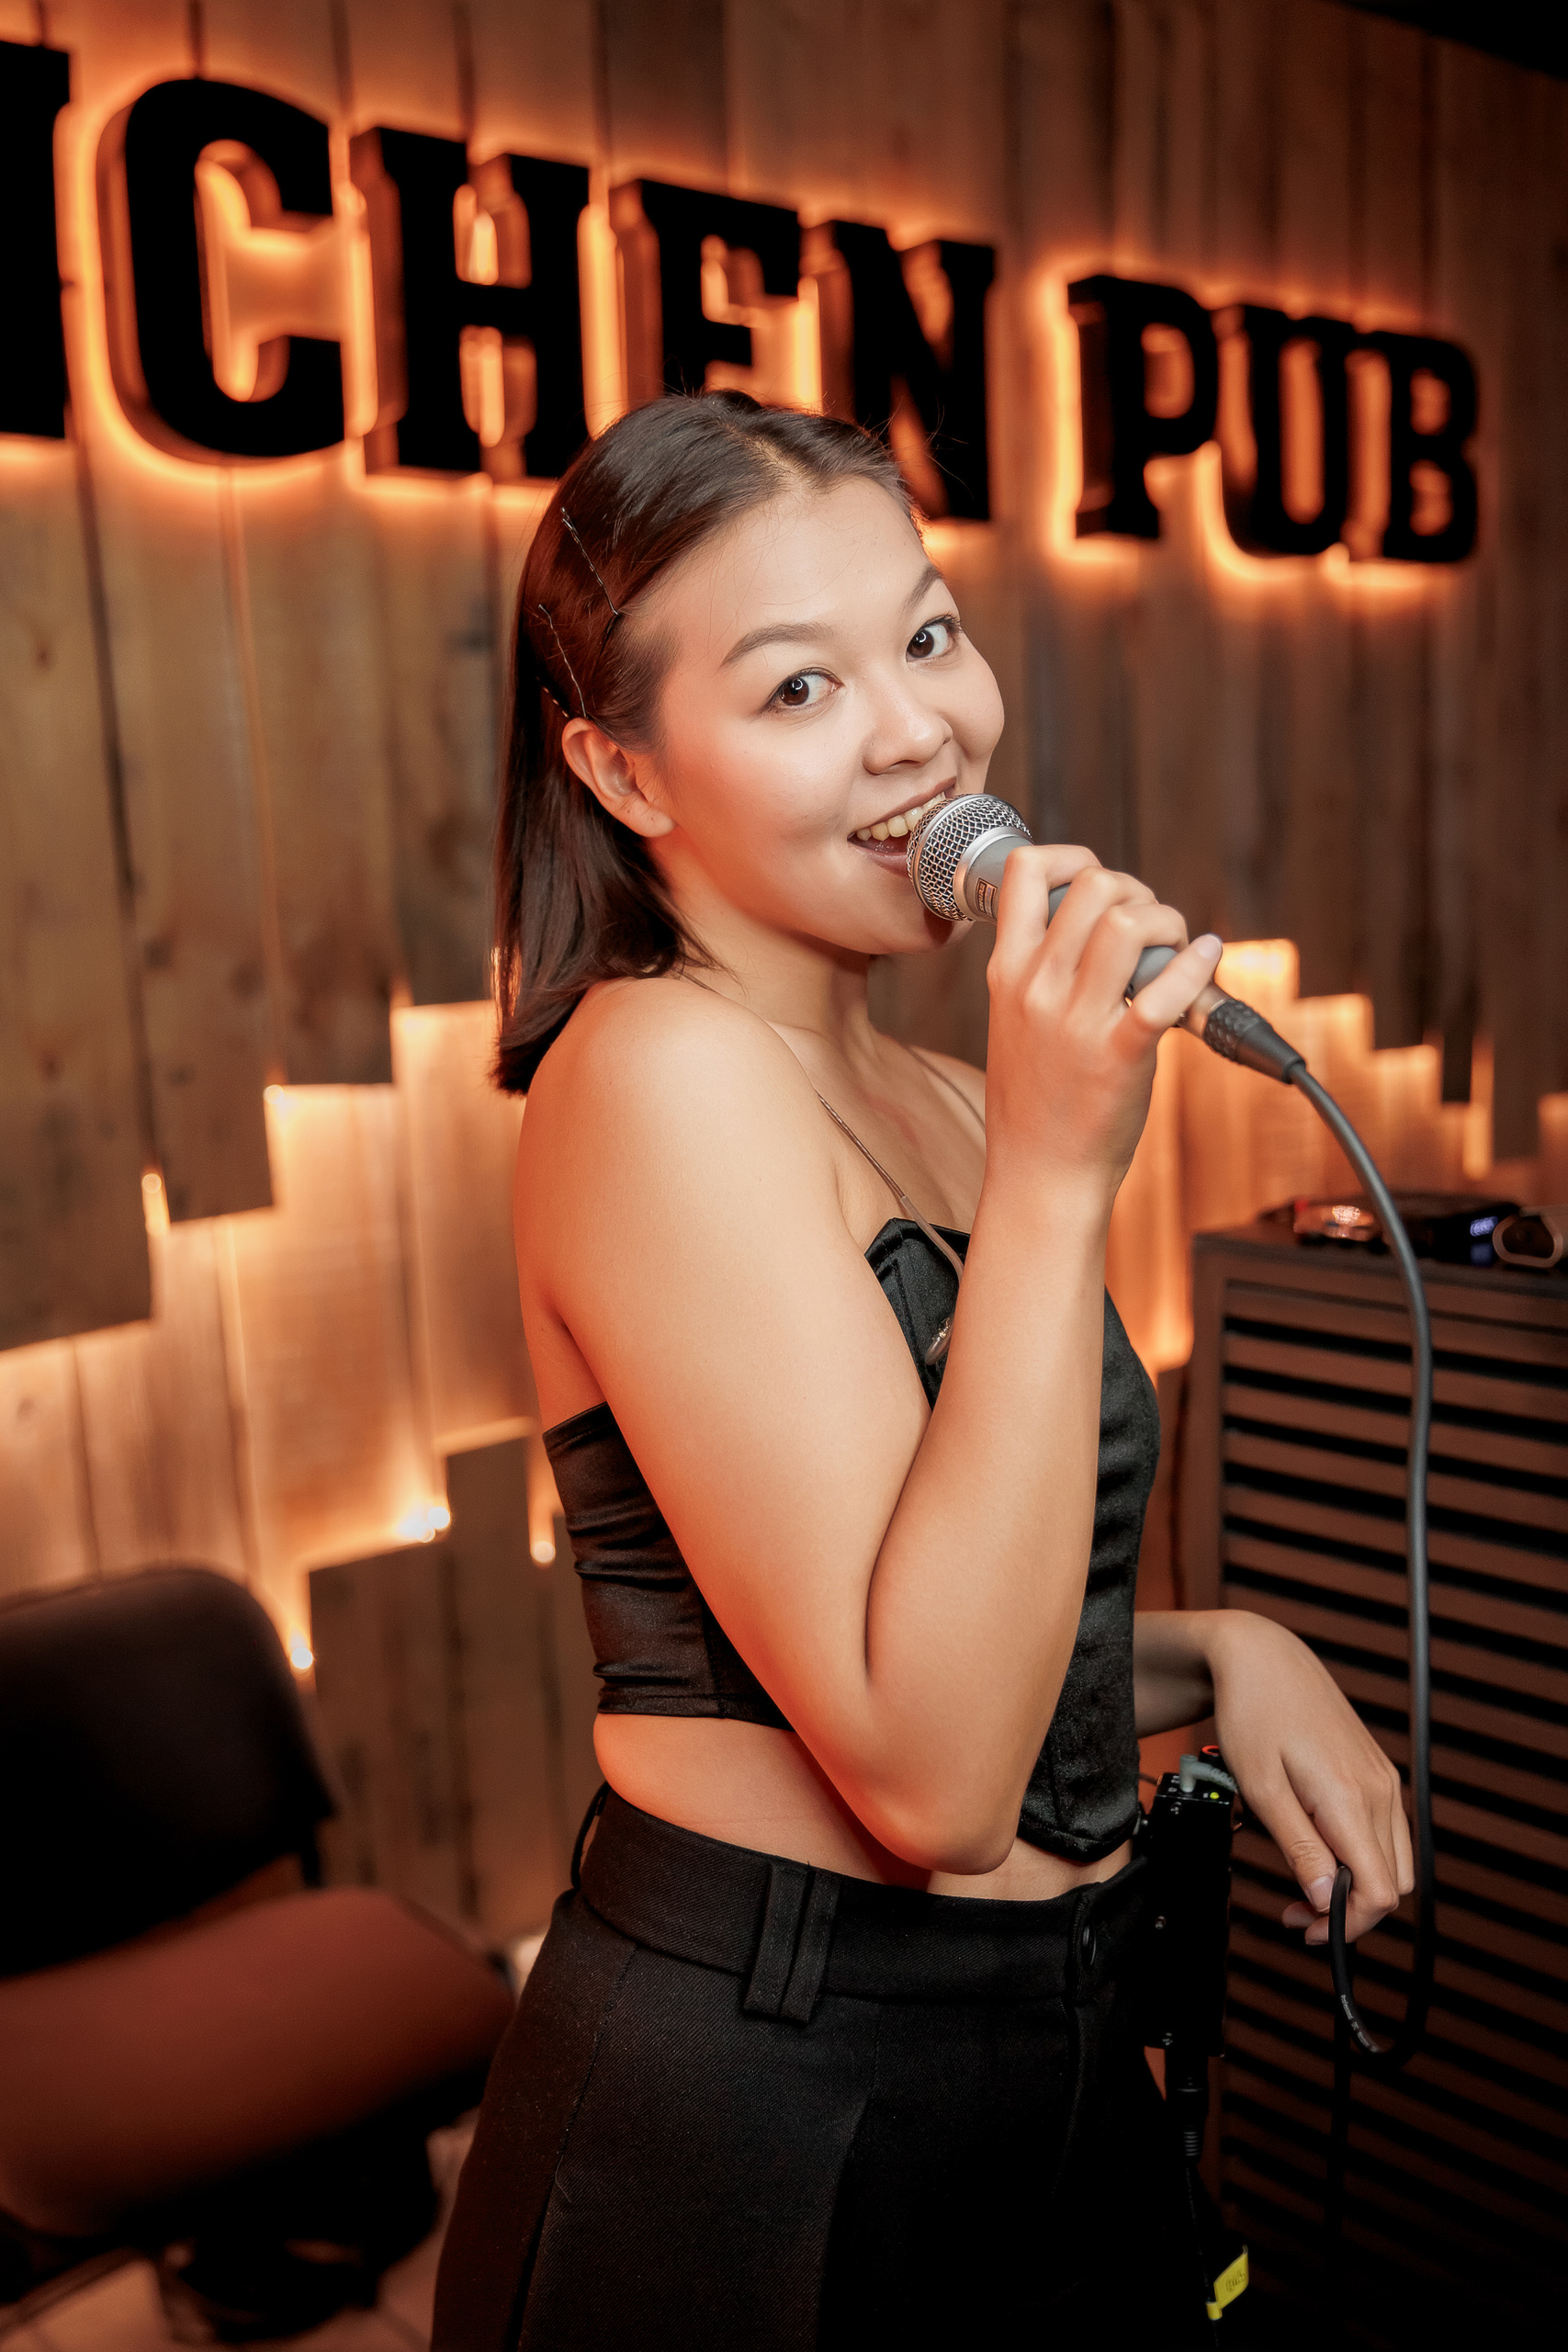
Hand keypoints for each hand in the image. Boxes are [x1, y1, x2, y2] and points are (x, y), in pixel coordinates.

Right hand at [982, 847, 1221, 1201]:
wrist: (1040, 1173)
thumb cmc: (1035, 1102)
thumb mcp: (1014, 1021)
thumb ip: (1042, 971)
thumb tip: (1097, 925)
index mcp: (1008, 972)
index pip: (1025, 871)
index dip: (1073, 857)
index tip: (1099, 883)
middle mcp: (1037, 987)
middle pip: (1096, 886)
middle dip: (1139, 893)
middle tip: (1153, 929)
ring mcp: (1075, 1021)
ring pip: (1131, 924)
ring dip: (1170, 923)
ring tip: (1177, 951)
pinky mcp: (1118, 1055)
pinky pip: (1165, 989)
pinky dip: (1197, 964)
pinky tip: (1207, 959)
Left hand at [1205, 1610, 1413, 1945]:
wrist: (1263, 1658)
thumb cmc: (1254, 1714)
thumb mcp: (1263, 1788)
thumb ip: (1299, 1848)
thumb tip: (1325, 1900)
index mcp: (1352, 1798)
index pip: (1380, 1892)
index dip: (1348, 1924)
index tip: (1308, 1926)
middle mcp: (1380, 1791)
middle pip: (1394, 1884)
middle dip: (1349, 1910)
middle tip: (1296, 1908)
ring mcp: (1383, 1779)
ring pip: (1394, 1861)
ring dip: (1355, 1884)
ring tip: (1303, 1881)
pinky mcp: (1377, 1771)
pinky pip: (1385, 1832)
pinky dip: (1358, 1854)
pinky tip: (1318, 1846)